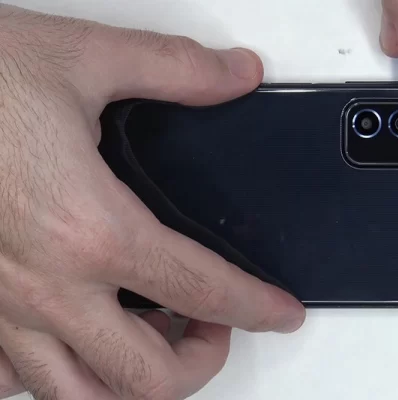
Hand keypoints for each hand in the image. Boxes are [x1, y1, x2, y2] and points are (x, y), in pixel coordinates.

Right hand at [0, 5, 304, 399]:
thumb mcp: (80, 59)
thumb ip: (174, 70)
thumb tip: (235, 75)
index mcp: (88, 229)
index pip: (202, 290)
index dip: (256, 308)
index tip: (282, 315)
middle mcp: (43, 287)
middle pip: (145, 378)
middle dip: (199, 362)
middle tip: (212, 324)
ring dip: (133, 384)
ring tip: (154, 337)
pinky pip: (14, 381)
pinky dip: (60, 374)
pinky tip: (77, 334)